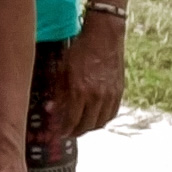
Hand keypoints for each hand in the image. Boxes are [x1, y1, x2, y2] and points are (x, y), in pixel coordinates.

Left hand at [53, 15, 125, 136]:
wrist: (104, 38)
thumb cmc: (79, 51)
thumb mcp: (62, 70)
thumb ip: (58, 92)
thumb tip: (51, 110)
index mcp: (79, 91)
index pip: (72, 120)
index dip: (65, 130)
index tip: (59, 133)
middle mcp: (97, 96)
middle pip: (87, 125)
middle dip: (76, 131)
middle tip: (68, 132)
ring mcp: (110, 95)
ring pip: (101, 122)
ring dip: (90, 127)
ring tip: (80, 126)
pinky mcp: (120, 92)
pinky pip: (111, 114)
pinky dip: (102, 119)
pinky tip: (95, 118)